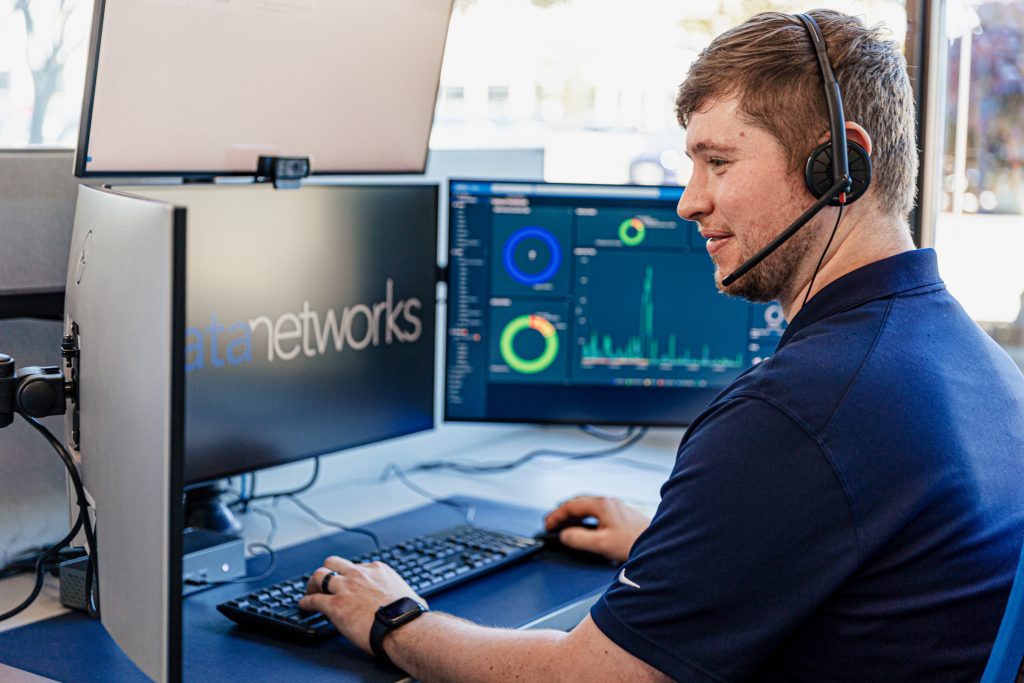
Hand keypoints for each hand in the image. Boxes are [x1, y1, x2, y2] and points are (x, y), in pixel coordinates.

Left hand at [299, 556, 425, 653]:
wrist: (402, 627)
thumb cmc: (409, 615)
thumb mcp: (410, 594)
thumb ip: (403, 594)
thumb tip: (415, 602)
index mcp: (377, 569)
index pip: (355, 566)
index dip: (348, 576)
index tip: (347, 583)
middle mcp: (358, 574)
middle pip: (333, 563)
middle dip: (327, 571)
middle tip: (323, 583)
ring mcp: (345, 588)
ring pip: (319, 576)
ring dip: (313, 585)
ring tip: (310, 593)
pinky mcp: (334, 605)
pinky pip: (313, 600)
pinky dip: (306, 602)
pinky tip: (304, 606)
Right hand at [544, 496, 650, 562]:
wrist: (660, 545)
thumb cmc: (635, 542)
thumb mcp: (600, 544)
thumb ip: (579, 539)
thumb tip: (565, 535)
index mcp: (601, 505)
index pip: (571, 506)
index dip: (556, 515)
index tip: (547, 524)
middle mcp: (609, 503)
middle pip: (579, 503)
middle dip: (563, 512)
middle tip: (552, 522)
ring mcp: (616, 508)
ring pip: (589, 507)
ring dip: (574, 515)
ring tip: (565, 524)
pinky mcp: (622, 516)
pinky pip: (597, 513)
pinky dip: (585, 518)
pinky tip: (586, 527)